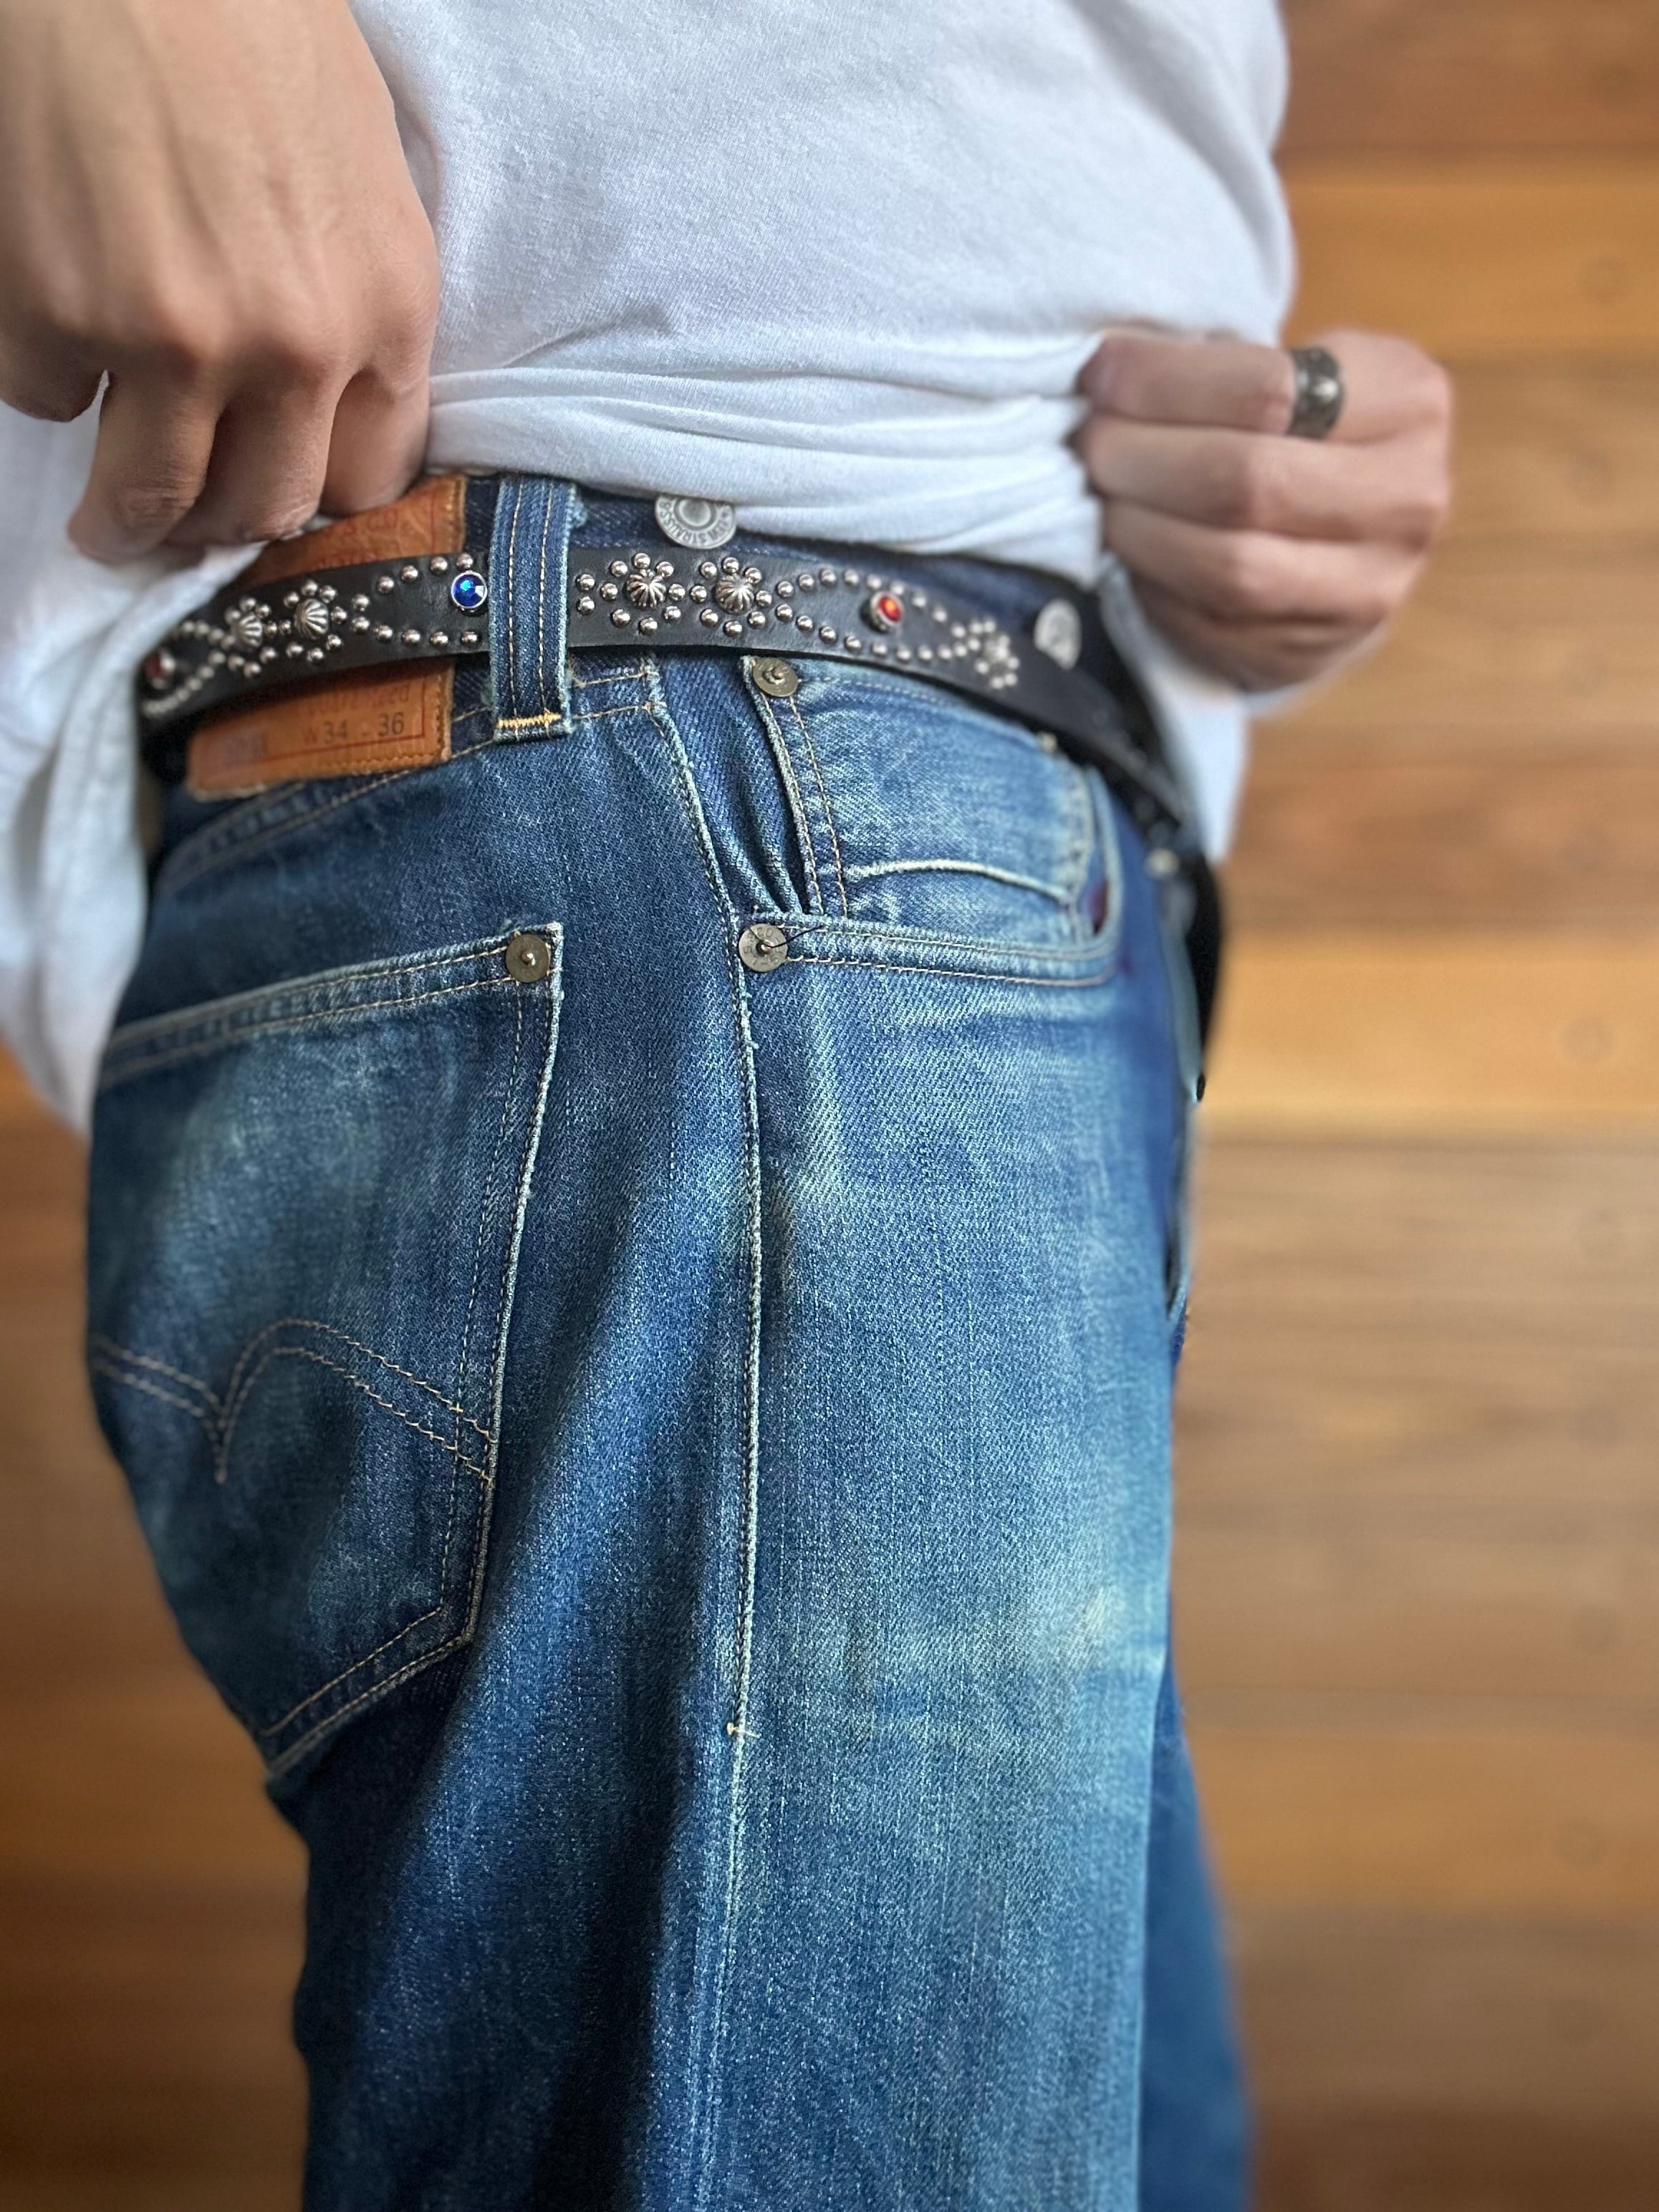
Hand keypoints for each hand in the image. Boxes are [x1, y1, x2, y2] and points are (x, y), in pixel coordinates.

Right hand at [0, 0, 438, 560]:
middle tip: (187, 524)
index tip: (279, 500)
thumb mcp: (360, 168)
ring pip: (153, 497)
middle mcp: (291, 348)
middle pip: (263, 507)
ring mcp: (171, 343)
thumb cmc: (248, 24)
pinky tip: (54, 327)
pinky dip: (46, 377)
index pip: (367, 479)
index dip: (316, 500)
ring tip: (109, 526)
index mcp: (383, 310)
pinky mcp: (57, 321)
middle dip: (222, 525)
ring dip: (128, 521)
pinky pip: (45, 398)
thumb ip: (354, 293)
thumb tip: (329, 395)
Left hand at [1077, 328, 1451, 691]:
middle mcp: (1408, 499)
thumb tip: (1109, 372)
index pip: (1266, 388)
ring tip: (1103, 495)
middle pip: (1244, 481)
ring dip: (1138, 528)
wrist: (1358, 534)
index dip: (1163, 381)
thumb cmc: (1307, 429)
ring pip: (1228, 566)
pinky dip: (1153, 584)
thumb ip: (1225, 367)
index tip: (1103, 372)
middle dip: (1142, 458)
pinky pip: (1210, 624)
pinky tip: (1132, 551)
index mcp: (1410, 400)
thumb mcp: (1302, 368)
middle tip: (1091, 441)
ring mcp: (1368, 588)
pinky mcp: (1313, 650)